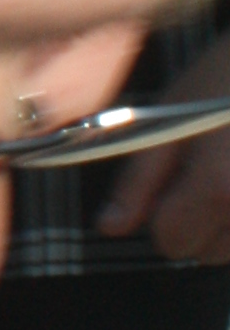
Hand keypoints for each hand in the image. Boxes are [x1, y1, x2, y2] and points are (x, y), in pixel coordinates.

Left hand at [98, 50, 229, 262]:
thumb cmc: (225, 78)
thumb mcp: (170, 118)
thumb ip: (138, 179)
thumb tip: (111, 228)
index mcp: (219, 189)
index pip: (170, 240)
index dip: (160, 212)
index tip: (170, 182)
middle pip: (205, 252)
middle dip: (196, 220)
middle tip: (207, 169)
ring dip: (226, 223)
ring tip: (229, 168)